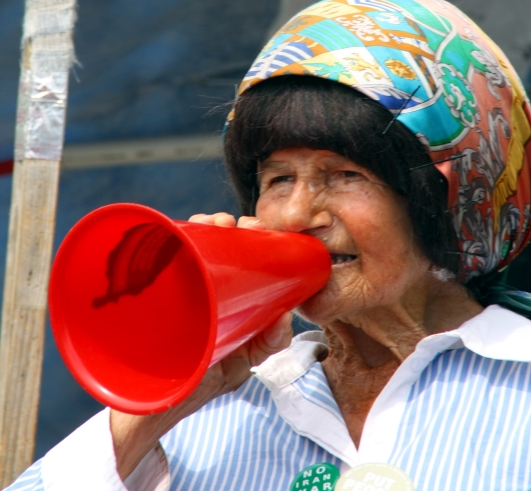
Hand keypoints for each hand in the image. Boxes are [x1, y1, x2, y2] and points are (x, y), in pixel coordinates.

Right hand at [111, 212, 292, 479]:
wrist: (145, 410)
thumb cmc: (194, 383)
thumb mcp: (238, 365)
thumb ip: (264, 345)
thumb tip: (284, 318)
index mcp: (220, 296)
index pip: (238, 254)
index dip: (250, 235)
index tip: (256, 225)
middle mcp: (195, 284)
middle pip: (214, 242)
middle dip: (228, 224)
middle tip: (236, 223)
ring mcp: (170, 285)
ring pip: (188, 242)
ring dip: (204, 224)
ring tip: (214, 221)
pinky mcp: (146, 290)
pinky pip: (158, 255)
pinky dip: (173, 235)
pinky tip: (187, 225)